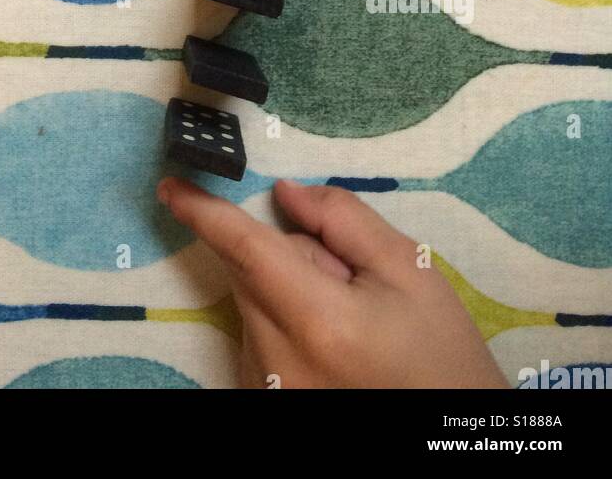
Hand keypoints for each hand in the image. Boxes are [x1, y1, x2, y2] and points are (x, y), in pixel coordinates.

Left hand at [157, 176, 509, 388]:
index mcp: (316, 320)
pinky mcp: (262, 401)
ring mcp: (266, 390)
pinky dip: (285, 326)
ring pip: (254, 305)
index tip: (170, 186)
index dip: (204, 212)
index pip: (245, 249)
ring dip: (288, 293)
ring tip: (350, 326)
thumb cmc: (441, 357)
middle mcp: (277, 360)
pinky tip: (333, 350)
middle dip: (288, 256)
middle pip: (250, 273)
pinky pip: (258, 340)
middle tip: (349, 279)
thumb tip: (284, 193)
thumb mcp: (410, 272)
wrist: (449, 434)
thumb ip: (343, 220)